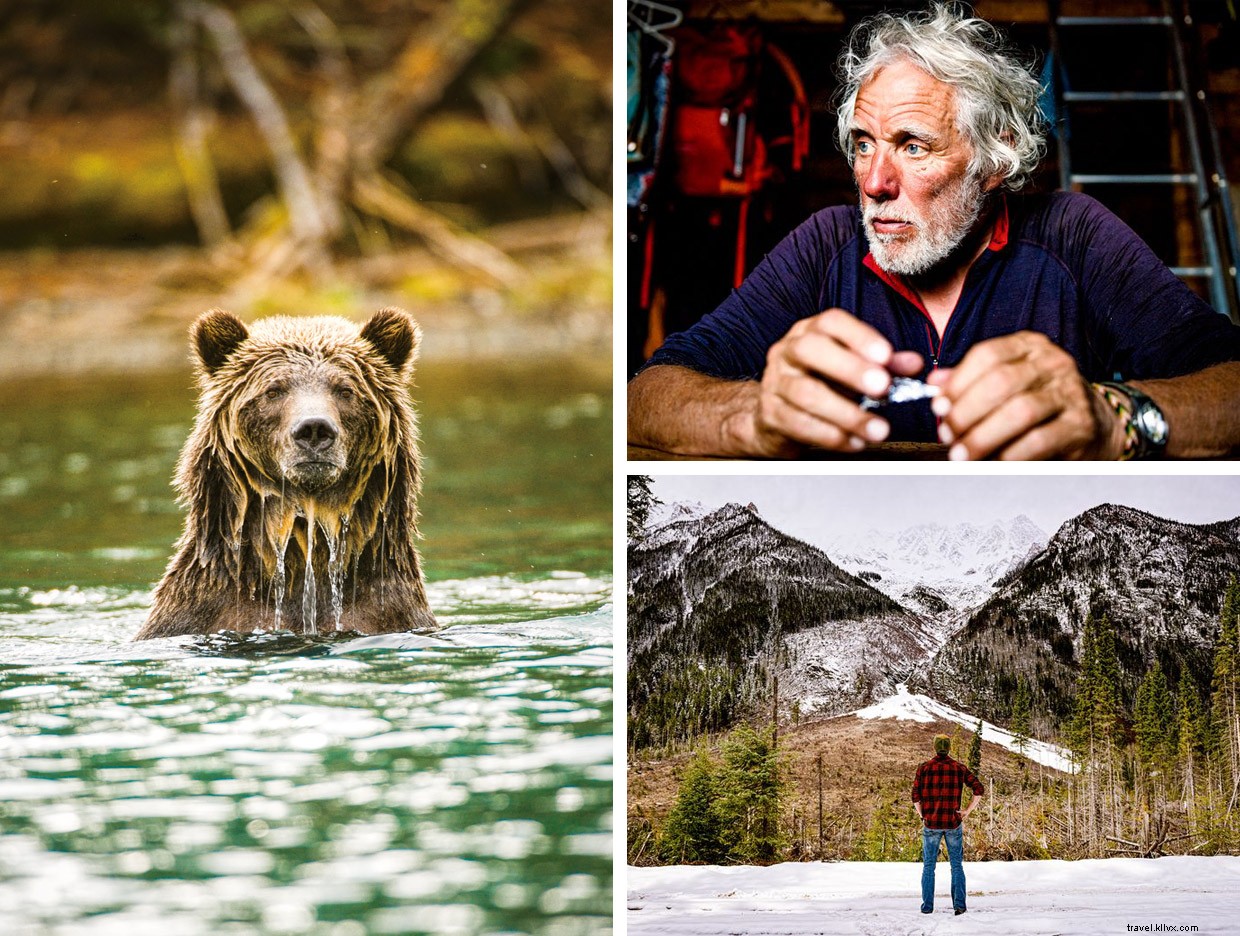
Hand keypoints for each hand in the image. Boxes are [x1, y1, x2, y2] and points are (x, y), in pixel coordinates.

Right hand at [751, 308, 923, 454]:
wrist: (775, 414)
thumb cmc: (819, 383)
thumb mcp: (851, 368)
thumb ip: (883, 365)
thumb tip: (914, 363)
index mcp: (810, 332)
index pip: (831, 322)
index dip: (859, 336)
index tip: (886, 355)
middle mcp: (787, 351)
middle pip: (811, 350)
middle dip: (849, 368)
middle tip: (882, 386)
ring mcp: (775, 382)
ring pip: (806, 393)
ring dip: (847, 413)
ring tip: (878, 429)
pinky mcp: (770, 414)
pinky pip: (799, 424)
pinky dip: (831, 436)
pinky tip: (854, 442)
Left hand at [927, 331, 1123, 459]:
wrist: (1096, 423)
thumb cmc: (1042, 401)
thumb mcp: (1008, 381)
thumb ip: (970, 380)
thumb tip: (934, 383)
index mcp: (1029, 346)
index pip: (986, 355)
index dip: (957, 383)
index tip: (938, 408)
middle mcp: (1052, 364)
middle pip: (1000, 382)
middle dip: (966, 412)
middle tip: (947, 435)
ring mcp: (1069, 392)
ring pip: (1019, 411)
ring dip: (983, 436)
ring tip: (962, 454)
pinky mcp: (1080, 425)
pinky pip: (1039, 440)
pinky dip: (1011, 454)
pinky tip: (994, 462)